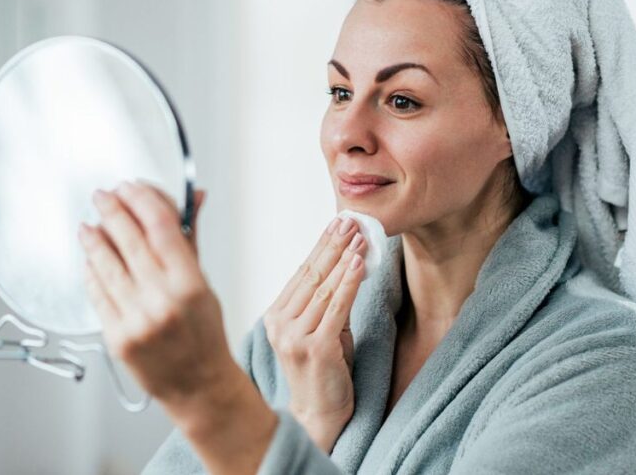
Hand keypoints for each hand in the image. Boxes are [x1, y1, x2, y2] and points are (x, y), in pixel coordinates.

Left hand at [78, 182, 233, 410]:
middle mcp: (162, 300)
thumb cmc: (205, 334)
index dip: (142, 199)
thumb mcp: (205, 284)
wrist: (198, 385)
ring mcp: (136, 320)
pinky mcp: (116, 337)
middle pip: (129, 240)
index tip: (131, 187)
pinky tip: (89, 259)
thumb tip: (194, 197)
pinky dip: (91, 272)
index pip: (161, 226)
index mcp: (190, 283)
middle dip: (112, 211)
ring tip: (89, 224)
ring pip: (106, 265)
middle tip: (102, 195)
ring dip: (94, 239)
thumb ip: (191, 239)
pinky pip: (97, 294)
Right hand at [262, 215, 366, 451]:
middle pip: (310, 274)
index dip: (321, 245)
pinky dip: (349, 282)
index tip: (337, 223)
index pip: (301, 272)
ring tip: (359, 236)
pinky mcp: (315, 348)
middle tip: (349, 220)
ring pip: (323, 287)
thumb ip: (328, 300)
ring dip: (343, 257)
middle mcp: (280, 324)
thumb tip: (347, 261)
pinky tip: (359, 264)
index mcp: (276, 316)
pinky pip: (336, 307)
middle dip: (332, 244)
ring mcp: (295, 337)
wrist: (320, 415)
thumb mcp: (322, 329)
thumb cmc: (324, 371)